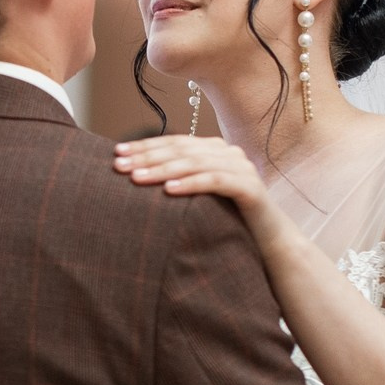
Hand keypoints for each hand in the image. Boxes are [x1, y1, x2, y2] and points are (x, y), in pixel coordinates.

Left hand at [115, 135, 269, 217]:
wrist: (269, 241)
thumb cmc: (227, 221)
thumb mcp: (199, 197)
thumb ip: (178, 181)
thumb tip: (135, 177)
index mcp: (215, 150)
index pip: (174, 142)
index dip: (145, 146)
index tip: (116, 153)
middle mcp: (229, 153)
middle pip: (181, 150)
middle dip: (147, 157)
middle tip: (119, 166)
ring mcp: (241, 167)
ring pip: (195, 163)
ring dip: (163, 170)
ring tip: (137, 178)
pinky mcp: (250, 187)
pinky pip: (215, 181)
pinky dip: (191, 183)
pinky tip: (169, 190)